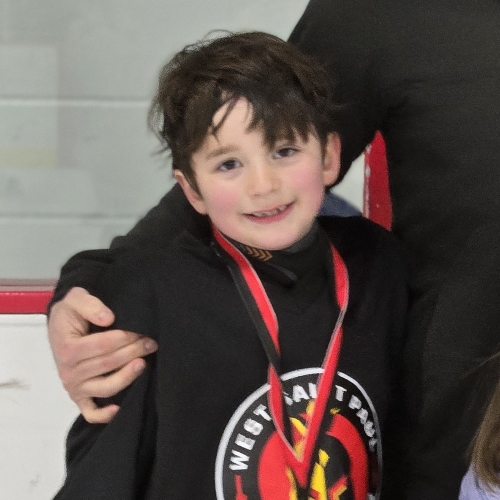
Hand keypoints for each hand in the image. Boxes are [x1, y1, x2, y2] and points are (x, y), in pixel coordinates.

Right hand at [47, 287, 157, 423]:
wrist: (62, 324)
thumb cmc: (72, 312)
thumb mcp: (76, 298)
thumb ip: (90, 304)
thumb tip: (108, 318)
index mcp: (68, 348)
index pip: (104, 345)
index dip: (126, 338)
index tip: (142, 331)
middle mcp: (69, 371)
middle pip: (109, 364)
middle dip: (134, 351)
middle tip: (151, 342)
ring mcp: (74, 386)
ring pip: (106, 388)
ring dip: (127, 377)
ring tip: (144, 363)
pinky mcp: (79, 397)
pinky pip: (91, 412)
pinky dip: (104, 415)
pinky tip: (120, 407)